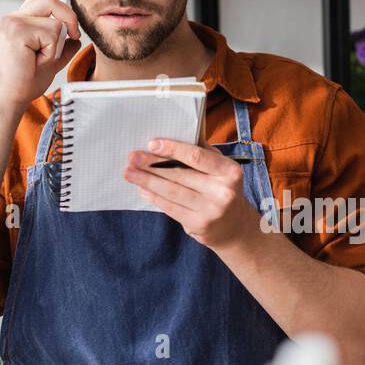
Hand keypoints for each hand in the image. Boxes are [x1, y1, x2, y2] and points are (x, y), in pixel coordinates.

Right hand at [0, 0, 82, 117]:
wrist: (12, 96)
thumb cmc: (26, 80)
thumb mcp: (52, 59)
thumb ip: (62, 45)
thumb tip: (75, 38)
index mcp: (22, 21)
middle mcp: (14, 17)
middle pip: (52, 1)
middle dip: (68, 19)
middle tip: (71, 37)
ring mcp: (12, 21)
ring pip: (54, 20)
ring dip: (55, 44)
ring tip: (39, 58)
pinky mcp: (15, 29)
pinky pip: (50, 33)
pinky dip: (50, 51)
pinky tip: (34, 60)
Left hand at [123, 138, 258, 249]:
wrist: (234, 226)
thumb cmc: (222, 188)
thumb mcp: (221, 169)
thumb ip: (202, 154)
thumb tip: (171, 138)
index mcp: (230, 171)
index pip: (196, 156)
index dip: (172, 149)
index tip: (151, 143)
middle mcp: (222, 192)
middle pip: (179, 174)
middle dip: (152, 165)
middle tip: (132, 157)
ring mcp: (210, 210)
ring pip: (171, 191)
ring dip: (147, 181)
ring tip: (129, 172)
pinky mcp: (198, 225)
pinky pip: (170, 207)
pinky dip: (154, 197)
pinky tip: (142, 188)